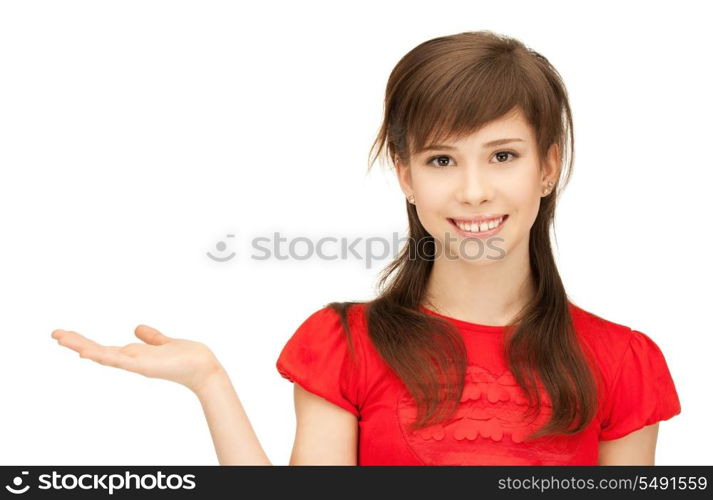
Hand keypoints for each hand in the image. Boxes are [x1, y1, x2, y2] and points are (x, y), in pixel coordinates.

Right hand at [51, 324, 223, 393]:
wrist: (203, 367)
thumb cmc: (187, 357)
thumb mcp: (163, 342)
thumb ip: (151, 337)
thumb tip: (137, 328)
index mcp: (134, 355)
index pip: (104, 347)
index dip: (85, 342)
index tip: (66, 335)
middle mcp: (131, 360)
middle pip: (98, 351)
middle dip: (76, 343)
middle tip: (55, 334)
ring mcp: (136, 364)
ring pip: (104, 355)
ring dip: (83, 347)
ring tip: (63, 339)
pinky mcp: (144, 366)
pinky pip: (120, 361)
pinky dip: (104, 357)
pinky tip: (88, 353)